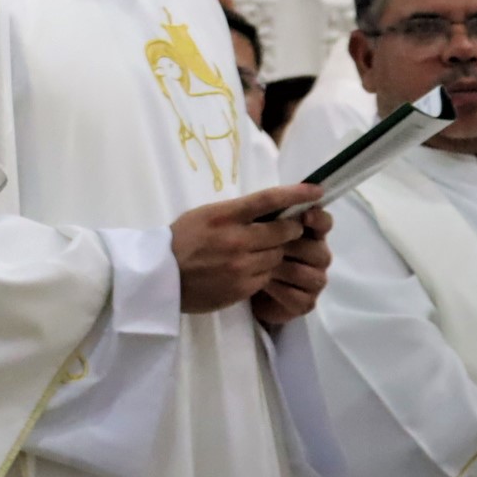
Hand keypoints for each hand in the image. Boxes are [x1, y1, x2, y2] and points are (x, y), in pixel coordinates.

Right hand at [170, 184, 318, 313]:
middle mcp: (236, 239)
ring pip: (278, 255)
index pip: (268, 200)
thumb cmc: (181, 240)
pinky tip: (252, 268)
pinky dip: (265, 271)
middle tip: (291, 228)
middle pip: (283, 230)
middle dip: (292, 228)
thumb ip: (236, 213)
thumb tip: (270, 209)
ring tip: (265, 250)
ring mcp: (241, 265)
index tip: (316, 190)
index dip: (296, 194)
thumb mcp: (204, 215)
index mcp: (224, 215)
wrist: (160, 276)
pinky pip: (267, 276)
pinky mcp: (243, 287)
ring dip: (278, 251)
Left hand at [251, 208, 332, 326]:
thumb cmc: (250, 251)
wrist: (241, 286)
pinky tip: (262, 284)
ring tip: (256, 265)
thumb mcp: (255, 228)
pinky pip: (296, 296)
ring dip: (281, 269)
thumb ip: (269, 216)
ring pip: (307, 274)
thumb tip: (273, 201)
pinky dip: (278, 289)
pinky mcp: (306, 303)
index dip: (318, 219)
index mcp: (309, 233)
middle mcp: (318, 255)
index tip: (305, 215)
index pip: (324, 223)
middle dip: (291, 247)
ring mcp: (315, 280)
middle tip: (265, 246)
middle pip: (318, 250)